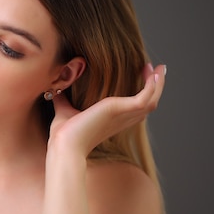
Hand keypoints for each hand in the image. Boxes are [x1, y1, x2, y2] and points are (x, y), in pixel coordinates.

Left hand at [48, 63, 165, 156]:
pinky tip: (152, 73)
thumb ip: (62, 99)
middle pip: (148, 104)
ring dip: (158, 84)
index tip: (144, 76)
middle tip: (157, 69)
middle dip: (155, 86)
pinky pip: (146, 97)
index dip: (141, 93)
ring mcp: (123, 115)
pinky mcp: (122, 110)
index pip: (133, 107)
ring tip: (159, 68)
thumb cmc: (63, 135)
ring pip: (151, 101)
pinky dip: (153, 86)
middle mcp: (121, 119)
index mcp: (111, 120)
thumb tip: (54, 89)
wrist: (64, 145)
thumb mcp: (64, 110)